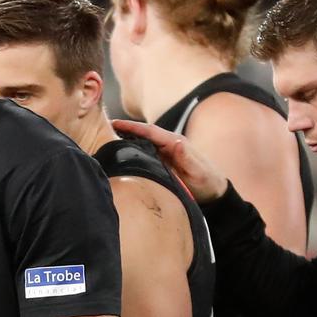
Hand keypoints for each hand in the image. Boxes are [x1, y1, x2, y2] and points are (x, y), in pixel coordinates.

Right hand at [112, 120, 228, 202]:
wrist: (214, 192)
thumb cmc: (207, 183)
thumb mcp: (198, 171)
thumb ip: (186, 157)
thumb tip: (175, 141)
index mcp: (175, 143)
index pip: (150, 131)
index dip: (133, 127)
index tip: (115, 123)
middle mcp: (168, 144)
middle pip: (143, 133)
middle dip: (124, 129)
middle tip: (102, 127)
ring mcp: (164, 152)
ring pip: (141, 142)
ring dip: (125, 138)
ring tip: (104, 137)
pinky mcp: (161, 161)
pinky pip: (143, 152)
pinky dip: (130, 149)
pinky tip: (118, 152)